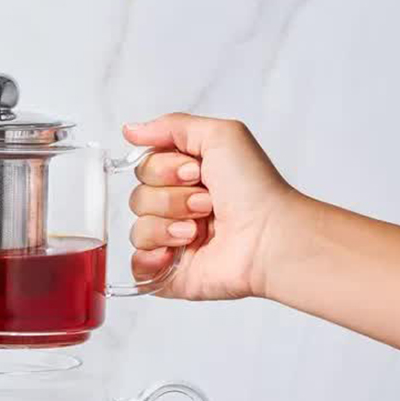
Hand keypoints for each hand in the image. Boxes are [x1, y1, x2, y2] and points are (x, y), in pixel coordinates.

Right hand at [125, 113, 300, 300]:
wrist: (269, 237)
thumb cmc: (256, 190)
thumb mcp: (221, 135)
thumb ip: (172, 126)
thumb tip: (130, 131)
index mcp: (186, 179)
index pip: (144, 169)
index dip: (163, 169)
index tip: (195, 171)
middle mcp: (178, 209)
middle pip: (138, 198)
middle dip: (171, 198)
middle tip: (207, 203)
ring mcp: (173, 243)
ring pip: (137, 230)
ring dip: (168, 227)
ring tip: (200, 231)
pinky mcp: (170, 274)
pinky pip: (137, 265)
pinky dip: (151, 258)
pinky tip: (177, 253)